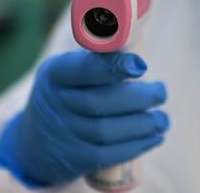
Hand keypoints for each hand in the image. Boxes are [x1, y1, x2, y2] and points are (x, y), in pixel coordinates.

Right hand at [0, 51, 168, 186]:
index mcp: (56, 73)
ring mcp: (63, 133)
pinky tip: (155, 137)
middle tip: (161, 92)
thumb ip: (100, 57)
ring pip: (108, 130)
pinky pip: (109, 154)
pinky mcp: (73, 159)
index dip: (114, 67)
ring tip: (163, 119)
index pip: (84, 68)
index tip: (142, 66)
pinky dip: (137, 146)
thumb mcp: (70, 69)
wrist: (36, 141)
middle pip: (101, 102)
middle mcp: (55, 103)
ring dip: (144, 124)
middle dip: (140, 98)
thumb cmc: (68, 92)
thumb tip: (138, 40)